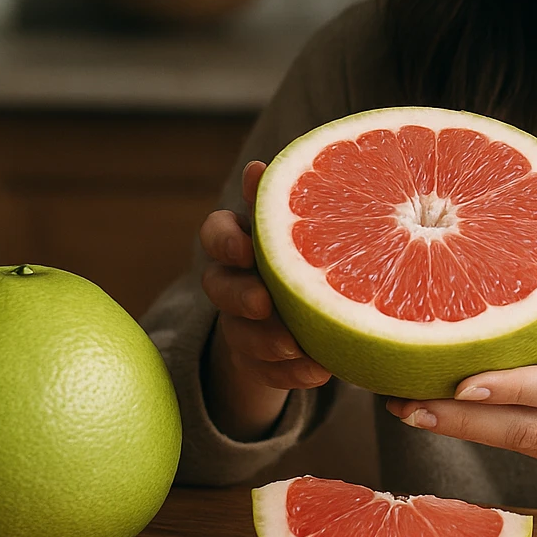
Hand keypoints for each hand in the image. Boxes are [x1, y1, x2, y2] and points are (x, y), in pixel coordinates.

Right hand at [199, 160, 331, 439]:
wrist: (307, 307)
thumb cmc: (314, 249)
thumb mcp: (313, 222)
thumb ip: (294, 196)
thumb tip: (259, 164)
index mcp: (244, 239)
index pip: (217, 231)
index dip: (225, 240)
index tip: (246, 248)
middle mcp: (233, 278)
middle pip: (217, 285)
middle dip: (238, 294)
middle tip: (264, 301)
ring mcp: (240, 322)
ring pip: (238, 333)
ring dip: (265, 340)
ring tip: (297, 345)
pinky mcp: (256, 359)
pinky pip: (264, 371)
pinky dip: (289, 373)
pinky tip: (318, 370)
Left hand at [385, 228, 536, 536]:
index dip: (512, 389)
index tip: (461, 382)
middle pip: (526, 432)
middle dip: (459, 421)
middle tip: (402, 401)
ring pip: (522, 448)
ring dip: (463, 431)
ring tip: (408, 406)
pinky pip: (533, 451)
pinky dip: (490, 435)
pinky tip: (452, 416)